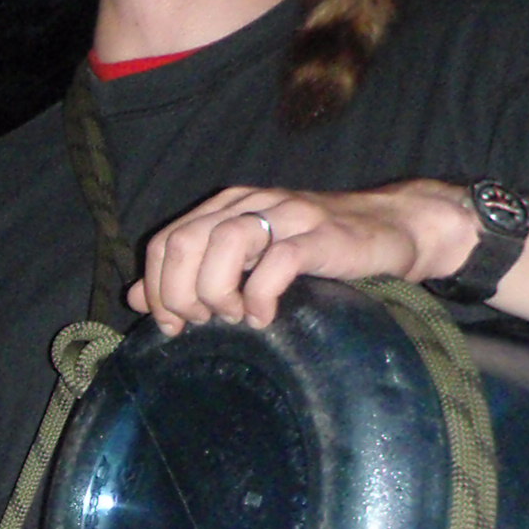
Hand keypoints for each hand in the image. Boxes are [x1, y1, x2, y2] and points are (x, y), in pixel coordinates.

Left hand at [129, 180, 475, 333]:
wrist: (395, 229)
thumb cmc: (317, 251)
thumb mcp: (245, 261)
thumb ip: (190, 274)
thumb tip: (134, 299)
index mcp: (226, 207)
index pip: (164, 242)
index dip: (156, 288)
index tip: (172, 325)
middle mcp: (252, 203)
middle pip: (184, 243)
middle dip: (178, 293)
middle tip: (200, 323)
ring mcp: (288, 215)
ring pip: (223, 244)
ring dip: (215, 291)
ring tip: (231, 317)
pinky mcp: (322, 235)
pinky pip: (277, 261)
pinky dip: (260, 295)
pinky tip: (264, 316)